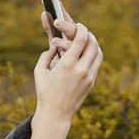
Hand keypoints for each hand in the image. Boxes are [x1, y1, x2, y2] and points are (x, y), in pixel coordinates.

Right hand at [33, 5, 102, 126]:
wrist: (56, 113)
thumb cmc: (45, 92)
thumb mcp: (39, 71)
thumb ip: (46, 54)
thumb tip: (55, 46)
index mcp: (68, 64)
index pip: (81, 39)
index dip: (81, 29)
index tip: (78, 25)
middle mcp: (81, 69)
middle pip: (93, 44)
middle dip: (89, 34)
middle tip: (83, 31)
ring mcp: (89, 77)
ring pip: (99, 54)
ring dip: (94, 44)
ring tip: (86, 40)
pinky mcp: (92, 83)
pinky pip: (97, 64)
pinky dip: (94, 55)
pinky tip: (87, 53)